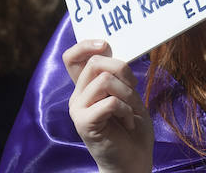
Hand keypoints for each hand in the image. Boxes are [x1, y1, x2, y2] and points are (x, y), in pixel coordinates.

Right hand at [64, 40, 153, 172]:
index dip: (85, 45)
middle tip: (132, 90)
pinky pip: (110, 102)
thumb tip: (113, 50)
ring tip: (131, 110)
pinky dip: (126, 110)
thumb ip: (116, 74)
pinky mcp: (84, 123)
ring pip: (105, 80)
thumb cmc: (132, 126)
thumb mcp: (127, 93)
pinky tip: (128, 122)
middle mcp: (78, 96)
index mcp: (86, 87)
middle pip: (94, 63)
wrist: (133, 161)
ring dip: (128, 94)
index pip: (72, 57)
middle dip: (123, 71)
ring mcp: (78, 110)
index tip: (105, 44)